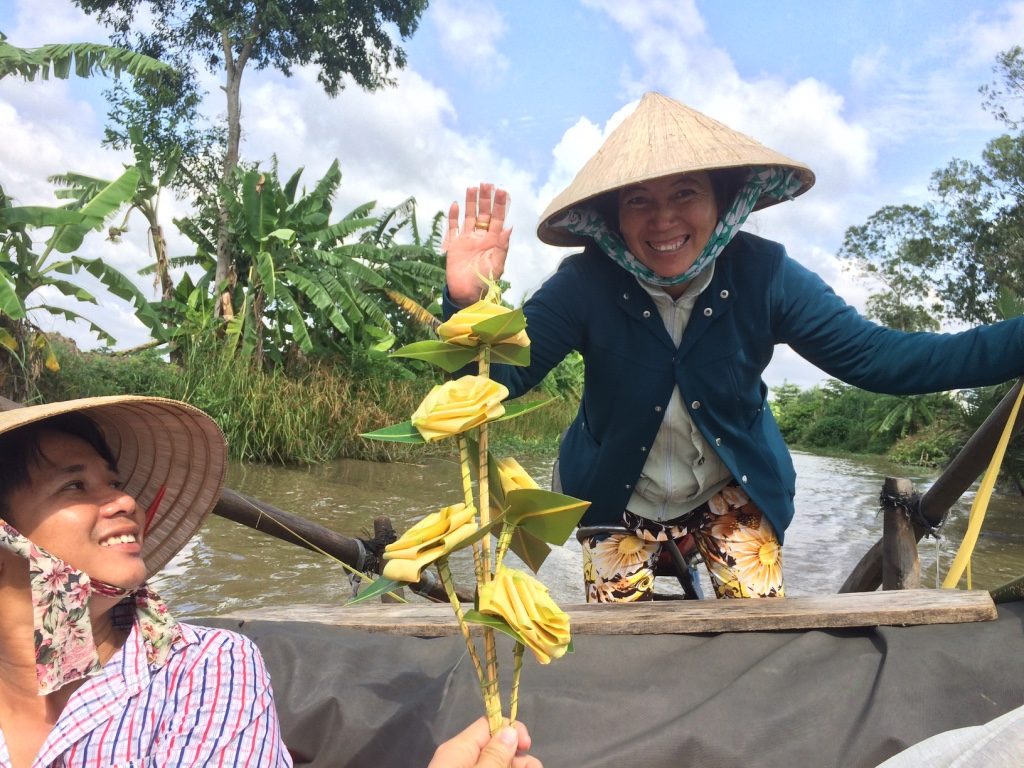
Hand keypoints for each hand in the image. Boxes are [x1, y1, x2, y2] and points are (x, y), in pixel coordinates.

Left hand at [427, 717, 541, 767]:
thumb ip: (495, 755)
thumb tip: (509, 729)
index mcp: (458, 748)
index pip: (488, 724)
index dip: (511, 730)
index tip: (528, 746)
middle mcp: (461, 758)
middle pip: (498, 748)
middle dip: (520, 757)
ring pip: (499, 764)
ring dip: (518, 766)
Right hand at [445, 183, 511, 305]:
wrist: (466, 294)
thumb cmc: (484, 281)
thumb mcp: (497, 264)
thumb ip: (502, 246)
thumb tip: (509, 227)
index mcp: (493, 241)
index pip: (498, 218)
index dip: (500, 205)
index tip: (502, 191)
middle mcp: (481, 237)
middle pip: (484, 214)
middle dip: (485, 199)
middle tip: (486, 184)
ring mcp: (467, 239)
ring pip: (469, 216)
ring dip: (471, 203)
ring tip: (472, 188)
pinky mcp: (454, 245)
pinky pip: (453, 228)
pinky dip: (453, 216)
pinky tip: (455, 205)